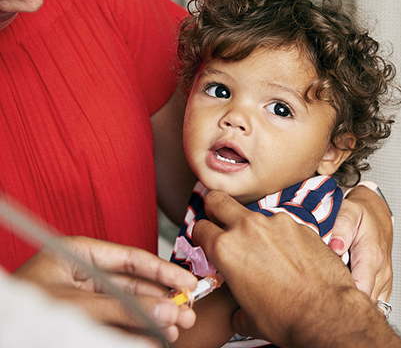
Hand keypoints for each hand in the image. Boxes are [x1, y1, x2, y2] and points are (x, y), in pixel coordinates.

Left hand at [12, 236, 197, 343]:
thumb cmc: (22, 310)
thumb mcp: (77, 304)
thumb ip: (122, 308)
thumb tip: (164, 309)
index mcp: (79, 254)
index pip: (131, 258)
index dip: (164, 270)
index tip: (188, 282)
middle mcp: (85, 274)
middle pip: (135, 283)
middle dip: (163, 298)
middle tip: (187, 311)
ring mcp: (86, 298)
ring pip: (130, 305)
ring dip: (155, 316)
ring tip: (176, 327)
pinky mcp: (85, 320)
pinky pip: (118, 322)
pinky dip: (138, 330)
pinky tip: (155, 336)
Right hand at [193, 191, 400, 347]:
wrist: (326, 312)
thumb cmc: (286, 317)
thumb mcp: (247, 316)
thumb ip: (235, 303)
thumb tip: (238, 311)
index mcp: (226, 249)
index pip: (200, 227)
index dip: (202, 236)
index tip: (207, 243)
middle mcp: (249, 228)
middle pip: (219, 200)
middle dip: (216, 209)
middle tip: (221, 223)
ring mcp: (276, 222)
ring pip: (255, 215)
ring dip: (254, 228)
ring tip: (266, 252)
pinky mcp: (300, 224)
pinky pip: (282, 224)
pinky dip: (281, 236)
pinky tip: (290, 255)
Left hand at [328, 185, 393, 300]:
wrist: (376, 215)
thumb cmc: (360, 214)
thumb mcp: (349, 212)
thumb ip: (342, 227)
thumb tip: (336, 246)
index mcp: (373, 257)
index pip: (360, 291)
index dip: (341, 298)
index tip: (324, 296)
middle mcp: (382, 272)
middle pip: (363, 303)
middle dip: (343, 305)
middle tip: (322, 298)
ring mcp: (384, 281)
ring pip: (369, 307)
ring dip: (351, 304)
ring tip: (332, 296)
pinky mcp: (383, 287)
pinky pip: (374, 305)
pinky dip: (359, 303)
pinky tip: (344, 295)